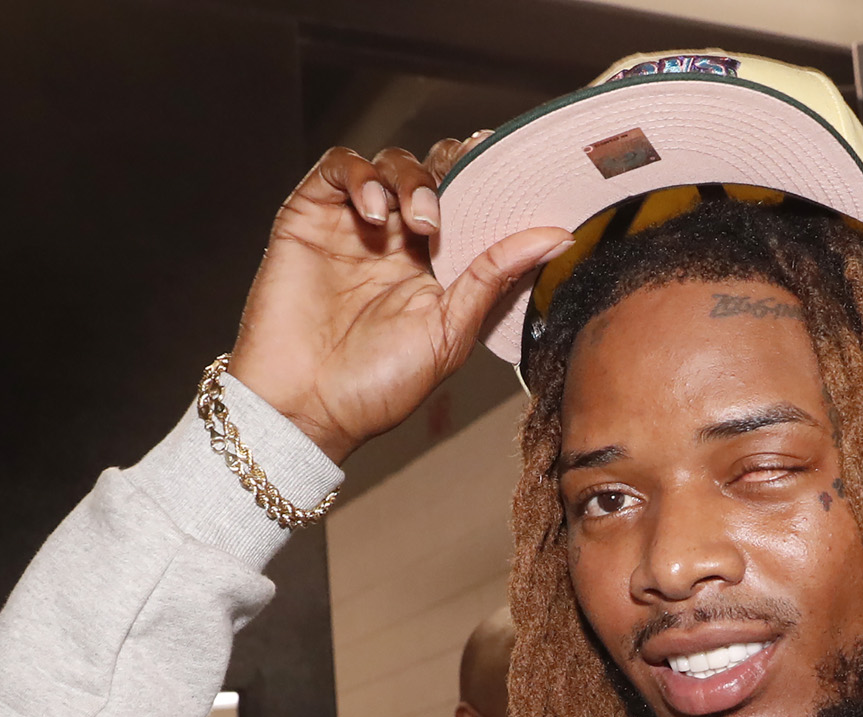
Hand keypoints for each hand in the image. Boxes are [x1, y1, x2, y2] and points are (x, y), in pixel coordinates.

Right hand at [227, 140, 566, 464]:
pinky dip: (361, 176)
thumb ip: (494, 276)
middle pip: (430, 170)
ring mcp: (351, 224)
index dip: (486, 178)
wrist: (306, 407)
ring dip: (411, 179)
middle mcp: (395, 240)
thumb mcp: (449, 331)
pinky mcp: (308, 214)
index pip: (466, 202)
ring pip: (389, 162)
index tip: (507, 163)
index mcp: (433, 267)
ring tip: (418, 220)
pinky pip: (337, 166)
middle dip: (451, 169)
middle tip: (461, 192)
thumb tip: (556, 237)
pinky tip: (376, 214)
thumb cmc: (374, 386)